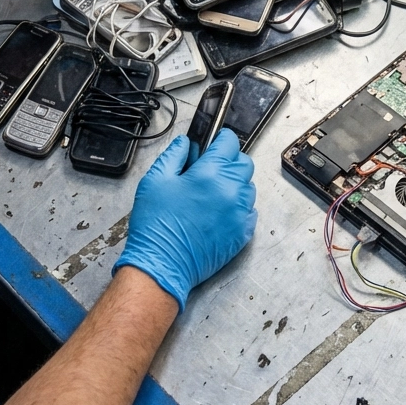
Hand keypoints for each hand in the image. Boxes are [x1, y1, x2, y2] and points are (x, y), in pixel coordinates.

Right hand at [115, 130, 256, 309]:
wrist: (163, 264)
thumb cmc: (157, 225)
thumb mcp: (155, 180)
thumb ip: (174, 155)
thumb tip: (186, 143)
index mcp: (210, 174)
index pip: (230, 143)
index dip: (220, 140)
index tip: (214, 143)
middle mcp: (231, 191)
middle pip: (243, 163)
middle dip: (229, 161)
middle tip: (211, 170)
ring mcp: (240, 213)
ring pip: (249, 187)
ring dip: (236, 185)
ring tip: (214, 194)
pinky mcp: (243, 233)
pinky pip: (250, 211)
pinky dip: (239, 208)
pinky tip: (220, 213)